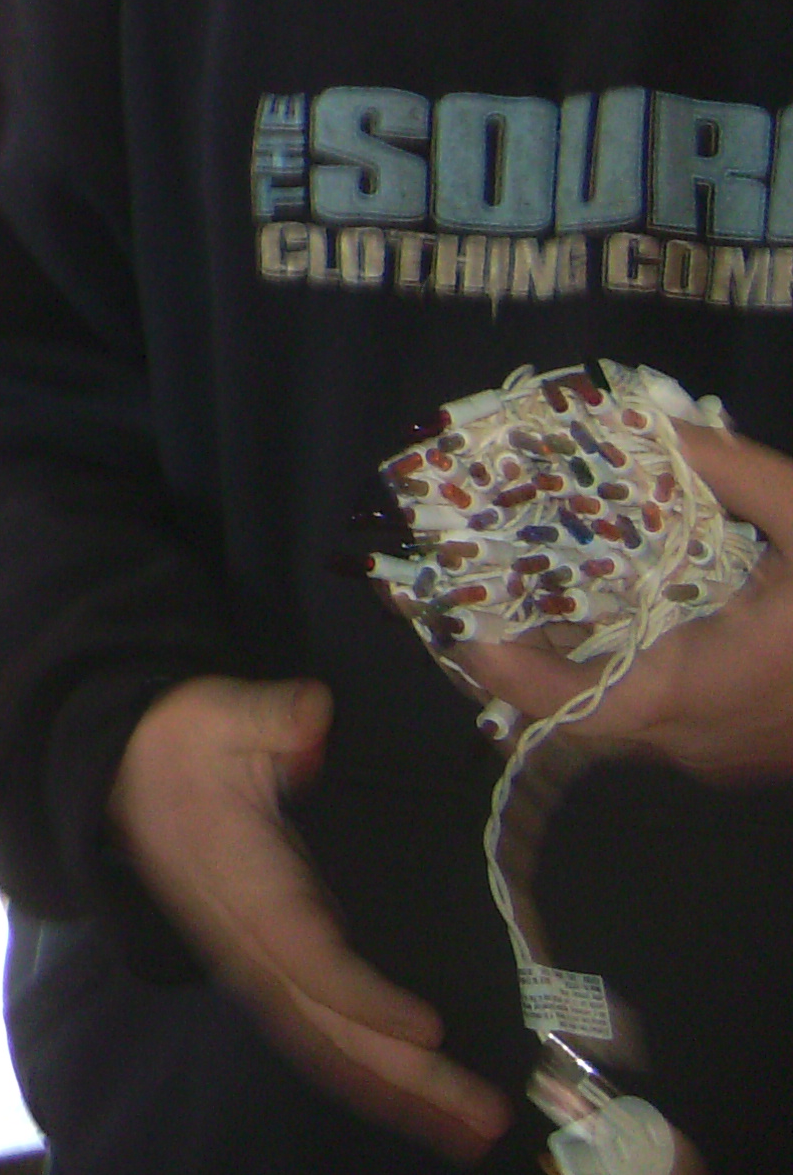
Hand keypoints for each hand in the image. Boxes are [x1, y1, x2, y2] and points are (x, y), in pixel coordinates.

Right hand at [111, 677, 511, 1159]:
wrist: (121, 767)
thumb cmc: (184, 738)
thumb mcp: (222, 713)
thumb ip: (271, 718)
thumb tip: (312, 719)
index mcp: (242, 881)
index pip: (303, 953)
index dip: (362, 998)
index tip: (428, 1028)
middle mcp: (245, 937)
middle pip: (325, 1025)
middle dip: (404, 1078)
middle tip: (486, 1118)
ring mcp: (251, 959)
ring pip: (320, 1043)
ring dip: (394, 1092)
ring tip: (470, 1133)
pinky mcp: (263, 966)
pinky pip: (312, 1035)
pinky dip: (362, 1076)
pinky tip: (414, 1101)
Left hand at [453, 424, 792, 782]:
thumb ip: (735, 473)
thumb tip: (654, 418)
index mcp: (697, 690)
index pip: (556, 698)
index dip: (486, 660)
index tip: (437, 612)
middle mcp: (690, 739)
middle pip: (562, 716)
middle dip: (501, 661)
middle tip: (455, 598)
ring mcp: (713, 757)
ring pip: (602, 724)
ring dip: (550, 671)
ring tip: (503, 604)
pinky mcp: (736, 754)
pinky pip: (644, 722)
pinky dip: (604, 677)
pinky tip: (593, 625)